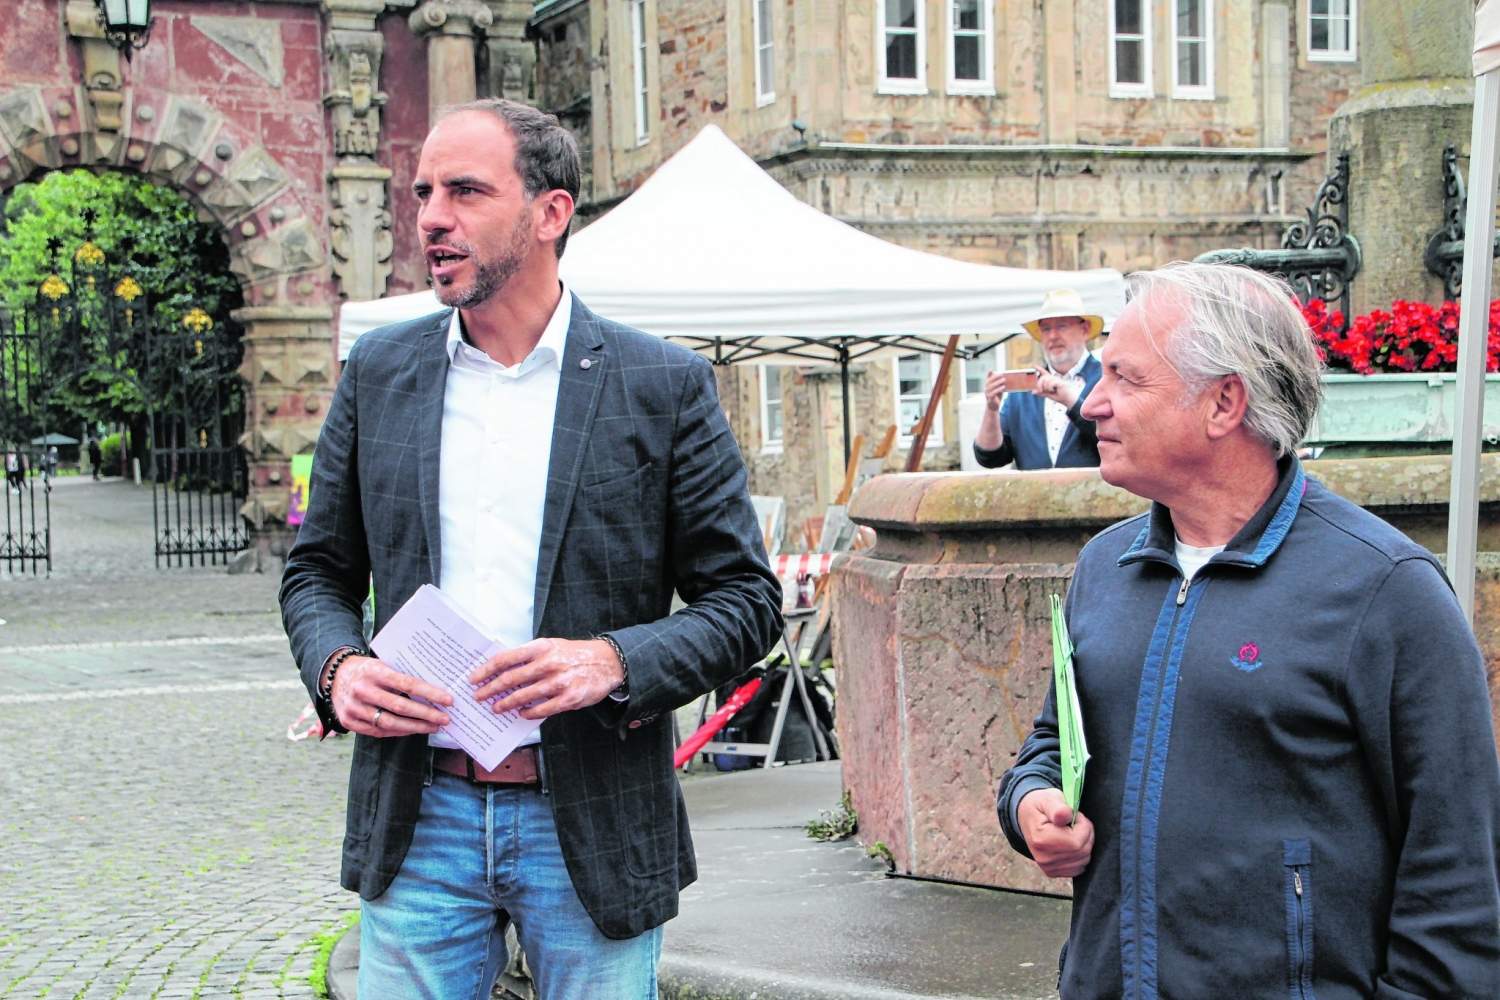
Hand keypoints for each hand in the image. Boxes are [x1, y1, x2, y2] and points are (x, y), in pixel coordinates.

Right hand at [331, 655, 452, 737]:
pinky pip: (378, 732)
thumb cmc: (367, 670)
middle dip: (426, 715)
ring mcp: (354, 708)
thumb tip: (434, 689)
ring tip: (433, 727)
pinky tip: (413, 730)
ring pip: (390, 723)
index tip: (448, 700)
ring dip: (415, 727)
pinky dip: (398, 732)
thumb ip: (402, 676)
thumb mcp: (382, 664)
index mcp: (374, 671)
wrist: (334, 676)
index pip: (407, 684)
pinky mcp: (349, 722)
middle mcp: (362, 690)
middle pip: (400, 707)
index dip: (429, 693)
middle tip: (445, 719)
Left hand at [471, 638, 623, 719]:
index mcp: (541, 647)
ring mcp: (559, 682)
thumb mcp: (552, 646)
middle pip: (510, 678)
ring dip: (505, 704)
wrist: (607, 662)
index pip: (506, 658)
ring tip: (495, 708)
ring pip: (523, 696)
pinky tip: (520, 713)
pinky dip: (527, 713)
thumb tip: (502, 668)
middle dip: (490, 689)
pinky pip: (541, 709)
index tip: (474, 678)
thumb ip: (529, 655)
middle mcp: (549, 663)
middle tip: (479, 697)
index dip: (486, 670)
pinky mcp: (569, 699)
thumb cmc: (575, 654)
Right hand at [982, 370, 1006, 411]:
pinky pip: (993, 393)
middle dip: (996, 377)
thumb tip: (1004, 377)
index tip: (991, 370)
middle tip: (1002, 374)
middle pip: (989, 382)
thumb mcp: (998, 389)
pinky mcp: (990, 398)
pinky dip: (998, 389)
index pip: (988, 379)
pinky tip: (1003, 387)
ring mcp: (987, 394)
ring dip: (998, 382)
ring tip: (1004, 380)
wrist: (994, 407)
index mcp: (987, 386)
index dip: (988, 374)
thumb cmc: (996, 396)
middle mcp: (986, 389)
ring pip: (991, 387)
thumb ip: (999, 383)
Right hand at [1017, 788, 1094, 877]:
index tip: (1074, 815)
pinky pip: (1078, 868)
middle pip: (1082, 852)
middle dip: (1085, 834)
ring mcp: (1047, 867)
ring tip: (1071, 831)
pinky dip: (1079, 856)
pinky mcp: (1052, 872)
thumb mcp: (1049, 798)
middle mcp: (1043, 858)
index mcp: (1041, 839)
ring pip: (1083, 860)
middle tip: (1074, 822)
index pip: (1077, 842)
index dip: (1083, 826)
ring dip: (1084, 844)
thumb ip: (1058, 807)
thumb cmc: (1040, 806)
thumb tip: (1064, 815)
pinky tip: (1070, 844)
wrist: (1026, 815)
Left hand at [1033, 372, 1081, 408]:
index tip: (1035, 365)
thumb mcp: (1049, 395)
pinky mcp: (1060, 382)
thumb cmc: (1061, 397)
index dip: (1040, 369)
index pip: (1045, 374)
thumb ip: (1042, 393)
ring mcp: (1058, 380)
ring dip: (1046, 387)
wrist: (1070, 400)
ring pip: (1046, 380)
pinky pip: (1051, 383)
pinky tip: (1054, 390)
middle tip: (1040, 390)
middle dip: (1039, 384)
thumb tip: (1033, 392)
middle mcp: (1055, 379)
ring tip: (1051, 391)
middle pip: (1043, 377)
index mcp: (1052, 381)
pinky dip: (1050, 387)